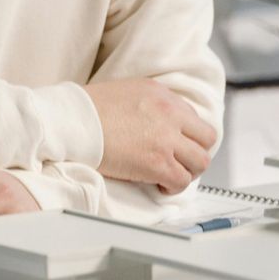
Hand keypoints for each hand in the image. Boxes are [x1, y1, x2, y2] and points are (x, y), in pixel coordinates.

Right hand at [83, 78, 215, 193]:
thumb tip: (150, 122)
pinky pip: (181, 181)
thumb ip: (145, 104)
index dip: (186, 135)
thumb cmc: (85, 110)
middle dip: (194, 152)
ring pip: (200, 161)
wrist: (71, 121)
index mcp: (161, 94)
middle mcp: (170, 113)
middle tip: (179, 161)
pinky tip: (157, 185)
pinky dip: (172, 187)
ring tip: (170, 175)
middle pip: (206, 138)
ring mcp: (166, 138)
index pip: (192, 117)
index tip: (176, 145)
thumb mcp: (124, 92)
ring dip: (187, 171)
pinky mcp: (157, 163)